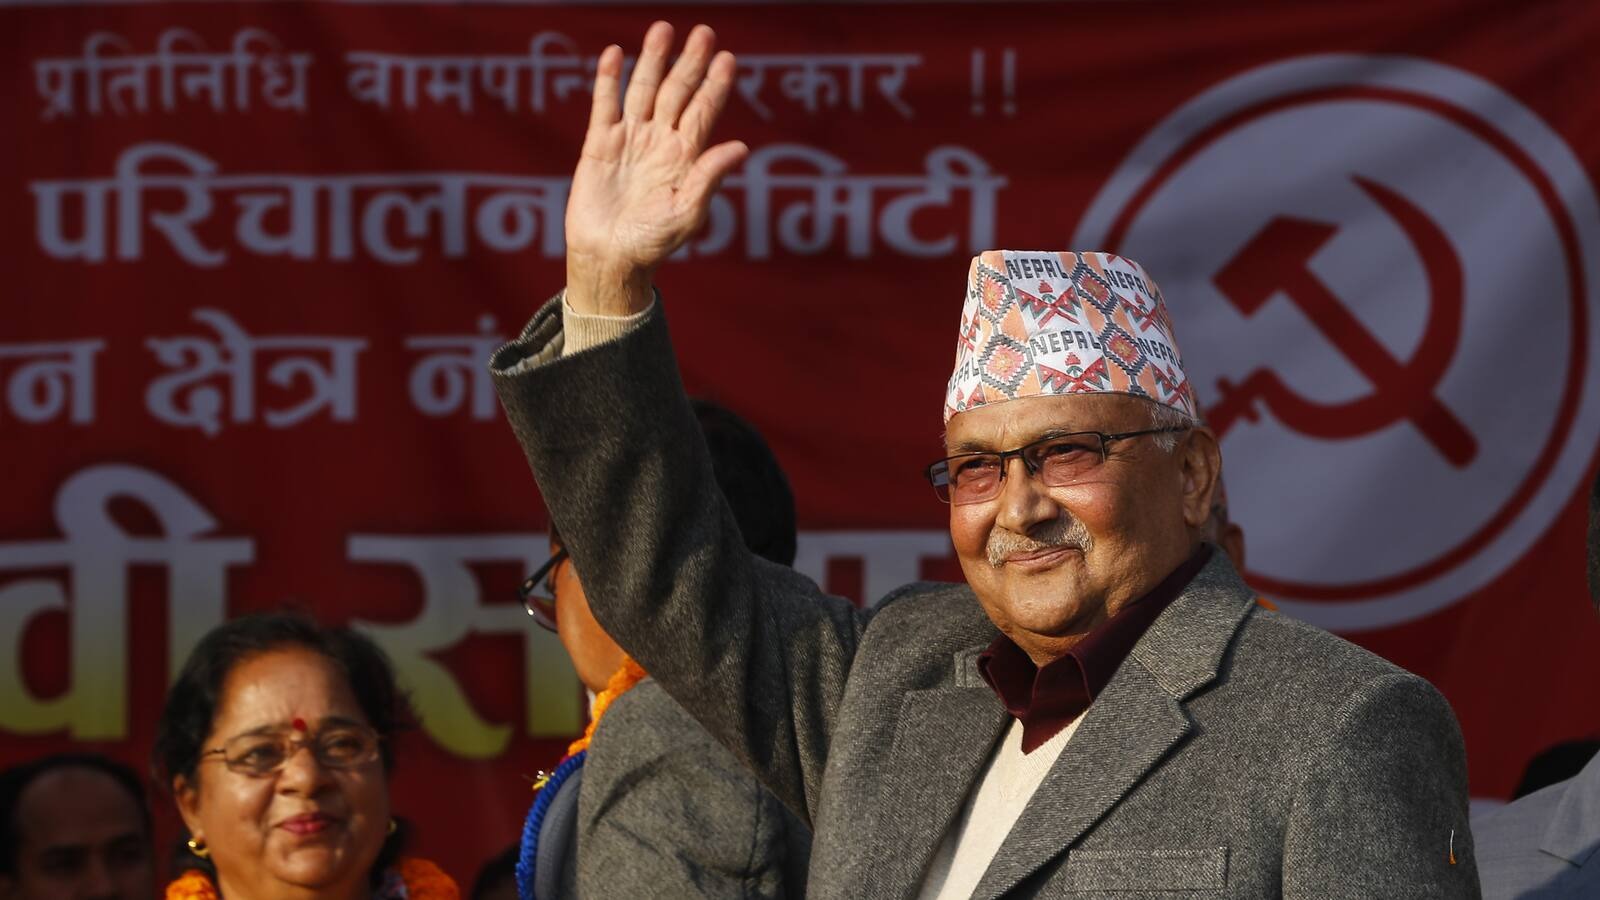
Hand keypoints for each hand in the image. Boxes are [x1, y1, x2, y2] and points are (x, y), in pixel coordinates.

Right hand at [564, 22, 747, 315]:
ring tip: (663, 29)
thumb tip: (741, 147)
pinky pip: (605, 104)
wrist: (608, 258)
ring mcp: (630, 139)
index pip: (704, 111)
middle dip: (689, 63)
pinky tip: (618, 54)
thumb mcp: (687, 213)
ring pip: (644, 90)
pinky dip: (610, 79)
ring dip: (653, 60)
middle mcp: (660, 142)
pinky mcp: (599, 143)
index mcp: (686, 157)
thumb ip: (709, 177)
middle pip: (678, 92)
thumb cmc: (651, 244)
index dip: (715, 85)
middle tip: (703, 32)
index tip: (727, 58)